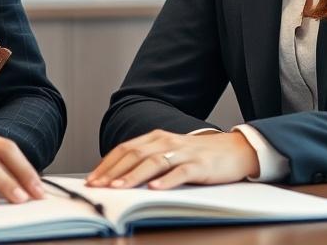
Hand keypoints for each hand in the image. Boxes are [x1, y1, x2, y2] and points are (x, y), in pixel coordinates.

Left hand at [86, 129, 259, 189]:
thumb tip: (119, 177)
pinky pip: (181, 172)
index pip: (125, 149)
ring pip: (153, 162)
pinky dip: (166, 180)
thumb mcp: (170, 153)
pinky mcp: (200, 165)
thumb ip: (148, 160)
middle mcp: (167, 141)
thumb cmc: (199, 154)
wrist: (235, 149)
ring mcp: (184, 153)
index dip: (107, 164)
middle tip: (97, 186)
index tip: (91, 179)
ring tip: (118, 188)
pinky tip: (155, 188)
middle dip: (113, 172)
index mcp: (157, 138)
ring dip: (133, 176)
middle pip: (134, 155)